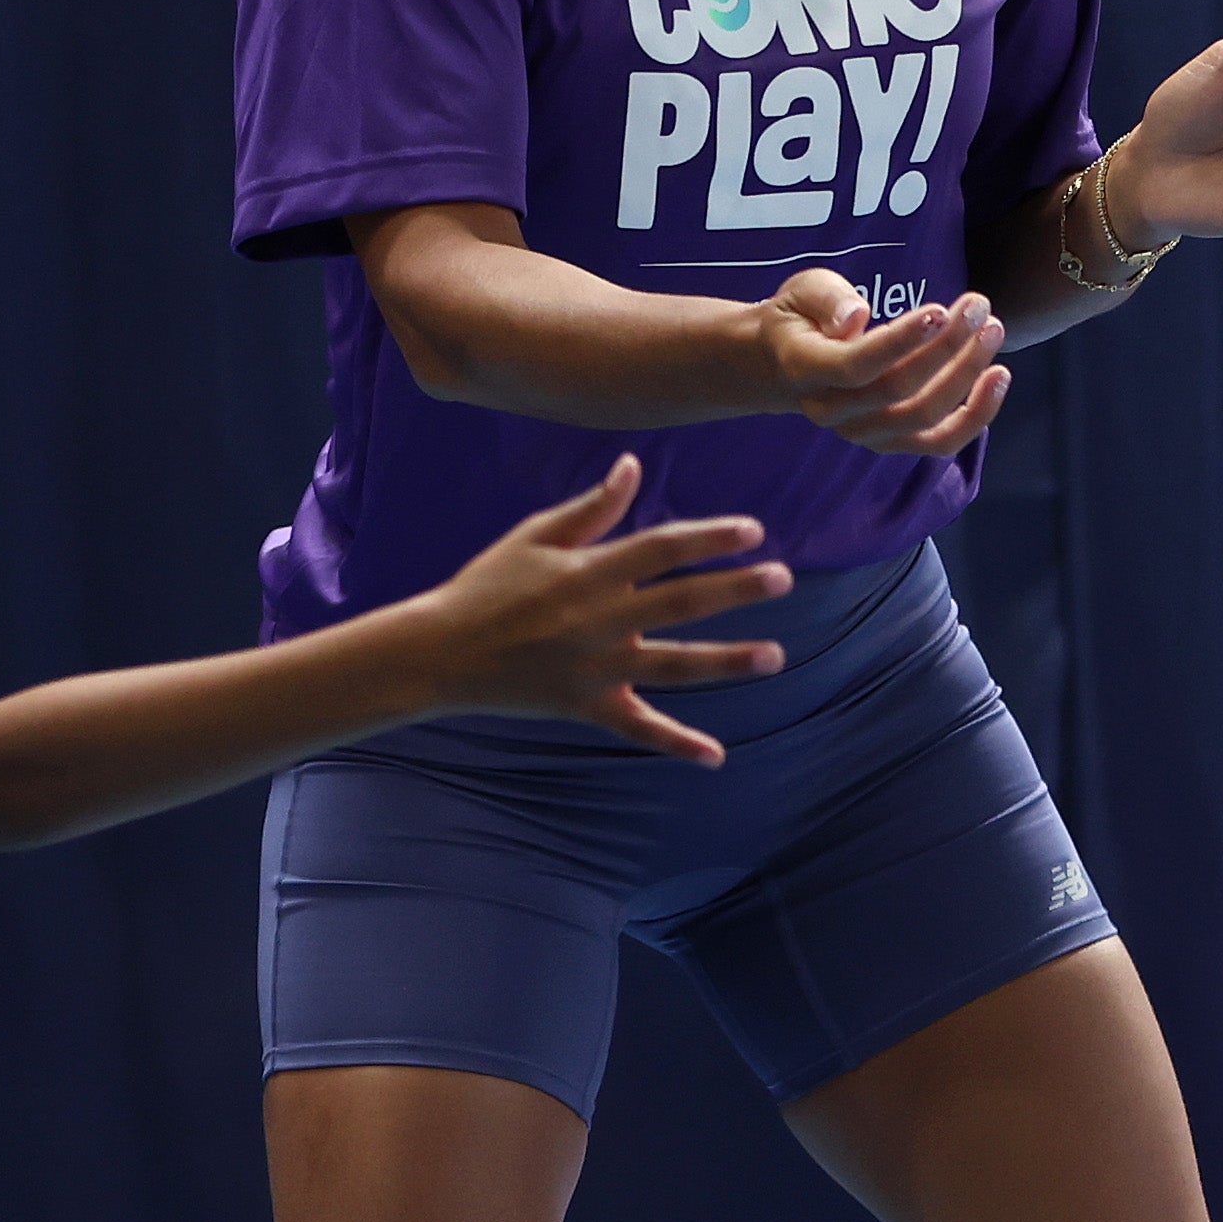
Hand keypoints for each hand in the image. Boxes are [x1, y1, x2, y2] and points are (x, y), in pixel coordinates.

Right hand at [413, 455, 796, 764]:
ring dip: (729, 661)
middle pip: (683, 600)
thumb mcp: (535, 536)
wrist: (439, 653)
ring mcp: (596, 667)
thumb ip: (592, 508)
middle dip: (737, 589)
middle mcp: (600, 618)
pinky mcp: (586, 706)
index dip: (710, 536)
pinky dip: (677, 743)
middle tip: (783, 578)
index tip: (753, 530)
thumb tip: (632, 465)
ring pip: (675, 664)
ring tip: (776, 656)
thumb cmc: (487, 585)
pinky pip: (638, 728)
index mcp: (590, 571)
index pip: (664, 546)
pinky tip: (716, 756)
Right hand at [757, 272, 1008, 456]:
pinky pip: (939, 442)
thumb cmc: (803, 317)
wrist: (787, 364)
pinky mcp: (891, 441)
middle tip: (978, 307)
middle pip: (898, 390)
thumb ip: (826, 299)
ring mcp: (862, 433)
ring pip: (923, 417)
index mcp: (807, 370)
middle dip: (946, 347)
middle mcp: (833, 411)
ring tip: (992, 331)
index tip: (940, 311)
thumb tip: (856, 316)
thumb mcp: (803, 291)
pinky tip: (997, 379)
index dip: (902, 341)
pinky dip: (975, 416)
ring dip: (967, 375)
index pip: (857, 365)